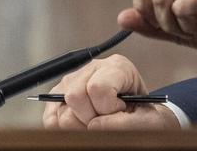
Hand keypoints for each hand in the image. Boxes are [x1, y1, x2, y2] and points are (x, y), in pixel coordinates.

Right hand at [42, 55, 178, 129]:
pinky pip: (50, 119)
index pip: (98, 87)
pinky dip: (64, 129)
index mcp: (117, 67)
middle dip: (91, 117)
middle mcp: (92, 69)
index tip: (119, 111)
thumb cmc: (142, 116)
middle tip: (106, 119)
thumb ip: (124, 121)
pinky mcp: (57, 97)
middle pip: (75, 96)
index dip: (107, 107)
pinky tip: (83, 124)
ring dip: (79, 125)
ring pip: (61, 110)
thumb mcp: (146, 118)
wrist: (138, 118)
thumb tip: (94, 125)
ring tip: (97, 121)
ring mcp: (72, 81)